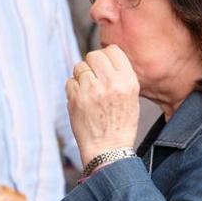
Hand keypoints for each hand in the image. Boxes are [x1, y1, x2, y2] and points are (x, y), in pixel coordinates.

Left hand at [66, 45, 139, 165]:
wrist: (108, 150)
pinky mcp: (76, 99)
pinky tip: (82, 102)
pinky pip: (69, 82)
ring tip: (88, 93)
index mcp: (128, 81)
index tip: (103, 65)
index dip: (106, 56)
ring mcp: (92, 90)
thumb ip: (120, 76)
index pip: (113, 50)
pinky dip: (73, 89)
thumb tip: (105, 58)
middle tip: (93, 77)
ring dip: (81, 77)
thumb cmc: (120, 126)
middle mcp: (111, 83)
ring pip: (79, 67)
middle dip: (91, 63)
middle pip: (94, 55)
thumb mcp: (132, 98)